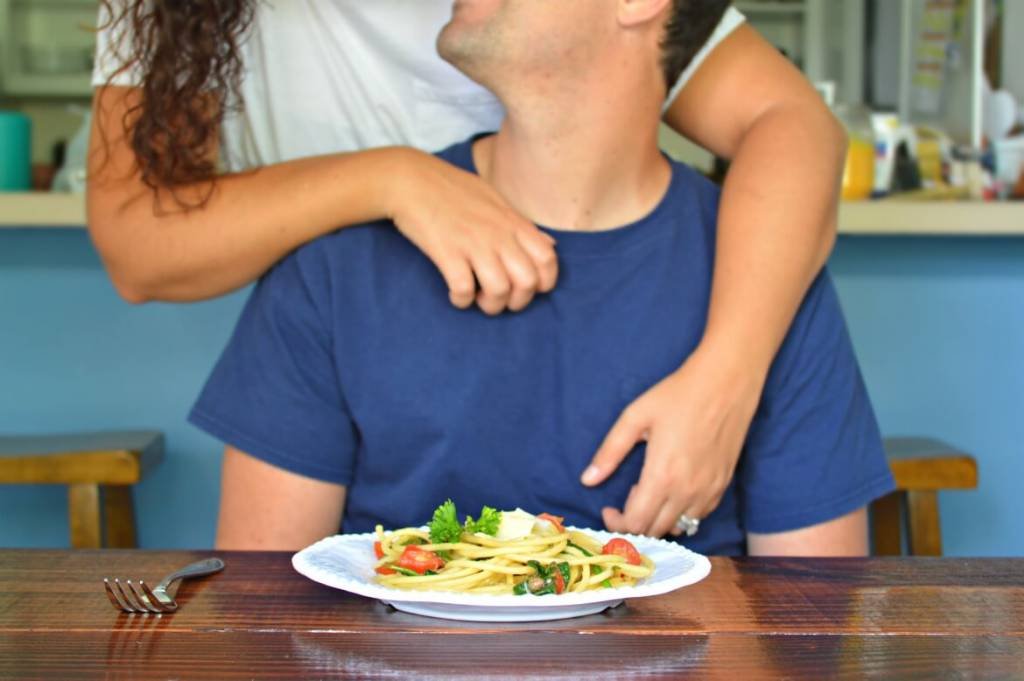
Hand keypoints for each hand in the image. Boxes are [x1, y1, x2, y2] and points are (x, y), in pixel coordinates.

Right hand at [385, 147, 557, 314]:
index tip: (527, 287)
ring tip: (478, 299)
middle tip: (501, 299)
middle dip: (517, 301)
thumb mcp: (496, 200)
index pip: (547, 259)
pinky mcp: (447, 252)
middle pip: (527, 282)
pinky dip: (461, 300)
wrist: (411, 180)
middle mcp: (498, 234)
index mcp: (512, 222)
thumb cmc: (453, 189)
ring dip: (490, 305)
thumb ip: (523, 226)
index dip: (543, 282)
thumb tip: (550, 245)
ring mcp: (473, 243)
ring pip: (499, 291)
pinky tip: (456, 295)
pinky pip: (463, 290)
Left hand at [580, 344, 765, 537]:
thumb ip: (609, 452)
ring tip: (652, 490)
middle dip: (634, 522)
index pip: (635, 523)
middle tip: (629, 494)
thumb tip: (587, 480)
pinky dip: (681, 514)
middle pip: (655, 531)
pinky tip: (674, 490)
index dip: (616, 523)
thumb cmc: (677, 395)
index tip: (609, 508)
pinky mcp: (723, 486)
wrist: (725, 383)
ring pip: (679, 528)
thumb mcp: (635, 418)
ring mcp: (709, 491)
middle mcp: (687, 491)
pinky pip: (699, 517)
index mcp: (662, 476)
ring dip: (658, 520)